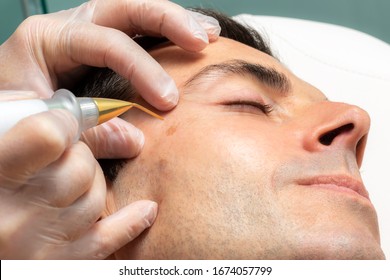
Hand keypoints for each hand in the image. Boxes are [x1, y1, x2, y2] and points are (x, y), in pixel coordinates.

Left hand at [0, 0, 219, 158]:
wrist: (6, 118)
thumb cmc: (15, 120)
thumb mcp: (42, 128)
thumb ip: (86, 135)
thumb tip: (134, 140)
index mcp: (45, 40)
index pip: (104, 41)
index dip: (141, 68)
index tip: (167, 101)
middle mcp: (69, 27)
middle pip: (125, 8)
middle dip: (167, 21)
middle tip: (200, 41)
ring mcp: (87, 32)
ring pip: (136, 13)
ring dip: (175, 20)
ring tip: (207, 34)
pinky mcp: (101, 47)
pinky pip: (138, 31)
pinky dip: (167, 34)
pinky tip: (192, 39)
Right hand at [0, 92, 157, 258]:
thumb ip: (30, 123)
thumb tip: (92, 114)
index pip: (50, 135)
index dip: (65, 122)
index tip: (67, 123)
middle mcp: (11, 217)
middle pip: (81, 168)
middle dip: (80, 154)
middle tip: (62, 156)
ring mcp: (35, 247)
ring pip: (95, 199)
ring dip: (91, 183)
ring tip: (69, 182)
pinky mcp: (55, 266)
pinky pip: (106, 240)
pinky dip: (131, 222)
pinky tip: (147, 208)